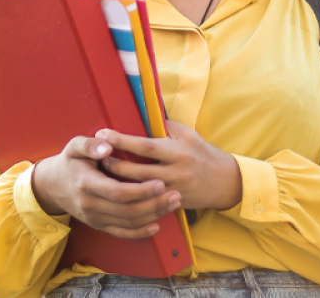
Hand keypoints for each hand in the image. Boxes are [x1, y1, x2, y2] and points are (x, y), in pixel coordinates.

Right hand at [31, 136, 181, 238]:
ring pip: (128, 222)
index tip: (160, 182)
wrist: (53, 185)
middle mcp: (90, 205)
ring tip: (173, 203)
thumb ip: (90, 145)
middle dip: (154, 204)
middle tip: (176, 194)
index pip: (118, 192)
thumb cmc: (70, 161)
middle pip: (127, 210)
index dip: (140, 190)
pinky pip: (121, 233)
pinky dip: (140, 232)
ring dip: (153, 215)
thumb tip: (107, 146)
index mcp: (86, 183)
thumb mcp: (75, 146)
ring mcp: (94, 218)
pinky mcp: (99, 225)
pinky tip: (157, 224)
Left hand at [97, 121, 242, 210]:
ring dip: (118, 181)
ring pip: (139, 189)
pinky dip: (130, 196)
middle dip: (114, 163)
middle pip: (137, 171)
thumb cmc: (202, 152)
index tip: (104, 133)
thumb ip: (165, 126)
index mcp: (178, 151)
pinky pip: (147, 202)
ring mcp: (172, 191)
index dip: (122, 140)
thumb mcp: (187, 134)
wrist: (223, 181)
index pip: (145, 146)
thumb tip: (141, 115)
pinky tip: (117, 191)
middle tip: (96, 156)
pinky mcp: (171, 204)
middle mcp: (175, 172)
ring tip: (101, 172)